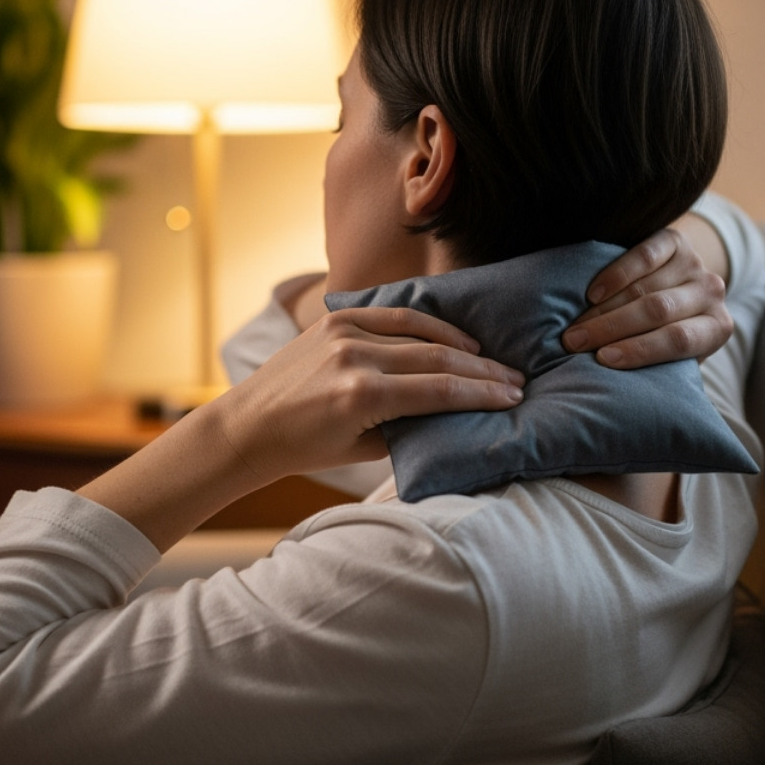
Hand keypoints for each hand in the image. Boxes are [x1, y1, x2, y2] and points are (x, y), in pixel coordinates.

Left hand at [211, 307, 524, 481]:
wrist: (249, 426)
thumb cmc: (304, 448)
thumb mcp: (363, 449)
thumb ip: (408, 425)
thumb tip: (452, 410)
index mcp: (361, 395)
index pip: (439, 390)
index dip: (482, 394)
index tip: (513, 398)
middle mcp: (355, 357)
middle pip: (437, 360)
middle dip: (482, 372)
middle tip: (515, 380)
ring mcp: (343, 332)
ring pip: (419, 333)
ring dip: (461, 347)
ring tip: (491, 360)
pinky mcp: (334, 318)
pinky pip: (392, 315)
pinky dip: (426, 324)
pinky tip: (452, 337)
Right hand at [560, 223, 732, 367]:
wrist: (683, 286)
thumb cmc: (669, 335)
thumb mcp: (675, 359)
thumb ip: (660, 370)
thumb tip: (617, 393)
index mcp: (717, 328)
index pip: (679, 340)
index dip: (640, 350)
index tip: (603, 360)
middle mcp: (711, 292)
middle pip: (657, 310)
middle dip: (611, 328)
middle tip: (573, 343)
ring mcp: (694, 263)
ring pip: (644, 286)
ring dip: (603, 309)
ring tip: (573, 326)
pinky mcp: (675, 240)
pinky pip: (644, 256)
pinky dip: (615, 275)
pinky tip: (592, 293)